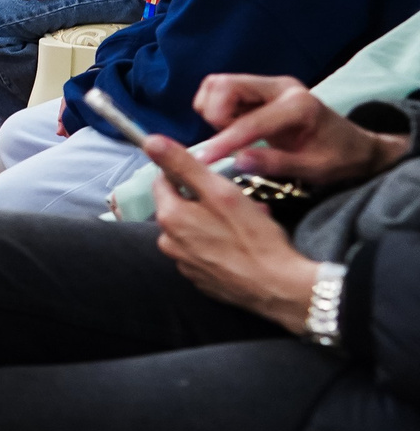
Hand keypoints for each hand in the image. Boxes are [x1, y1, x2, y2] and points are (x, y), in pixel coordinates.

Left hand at [146, 133, 322, 331]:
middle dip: (207, 200)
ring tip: (249, 224)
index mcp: (169, 218)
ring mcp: (184, 264)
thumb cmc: (254, 239)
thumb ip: (183, 165)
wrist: (280, 289)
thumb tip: (150, 141)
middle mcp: (168, 243)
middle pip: (181, 205)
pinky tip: (244, 245)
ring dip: (217, 221)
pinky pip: (205, 251)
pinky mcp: (201, 279)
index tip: (216, 180)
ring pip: (195, 228)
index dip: (189, 174)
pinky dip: (220, 244)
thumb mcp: (221, 192)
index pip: (164, 180)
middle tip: (240, 204)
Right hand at [191, 75, 409, 187]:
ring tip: (232, 136)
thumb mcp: (315, 169)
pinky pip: (222, 90)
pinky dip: (217, 109)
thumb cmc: (339, 159)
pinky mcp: (259, 89)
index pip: (251, 121)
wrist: (356, 146)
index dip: (224, 140)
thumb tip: (237, 161)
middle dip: (215, 115)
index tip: (203, 159)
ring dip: (214, 111)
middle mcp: (280, 87)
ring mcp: (268, 85)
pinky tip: (234, 129)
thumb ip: (276, 163)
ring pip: (219, 85)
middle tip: (224, 142)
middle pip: (225, 85)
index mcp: (298, 105)